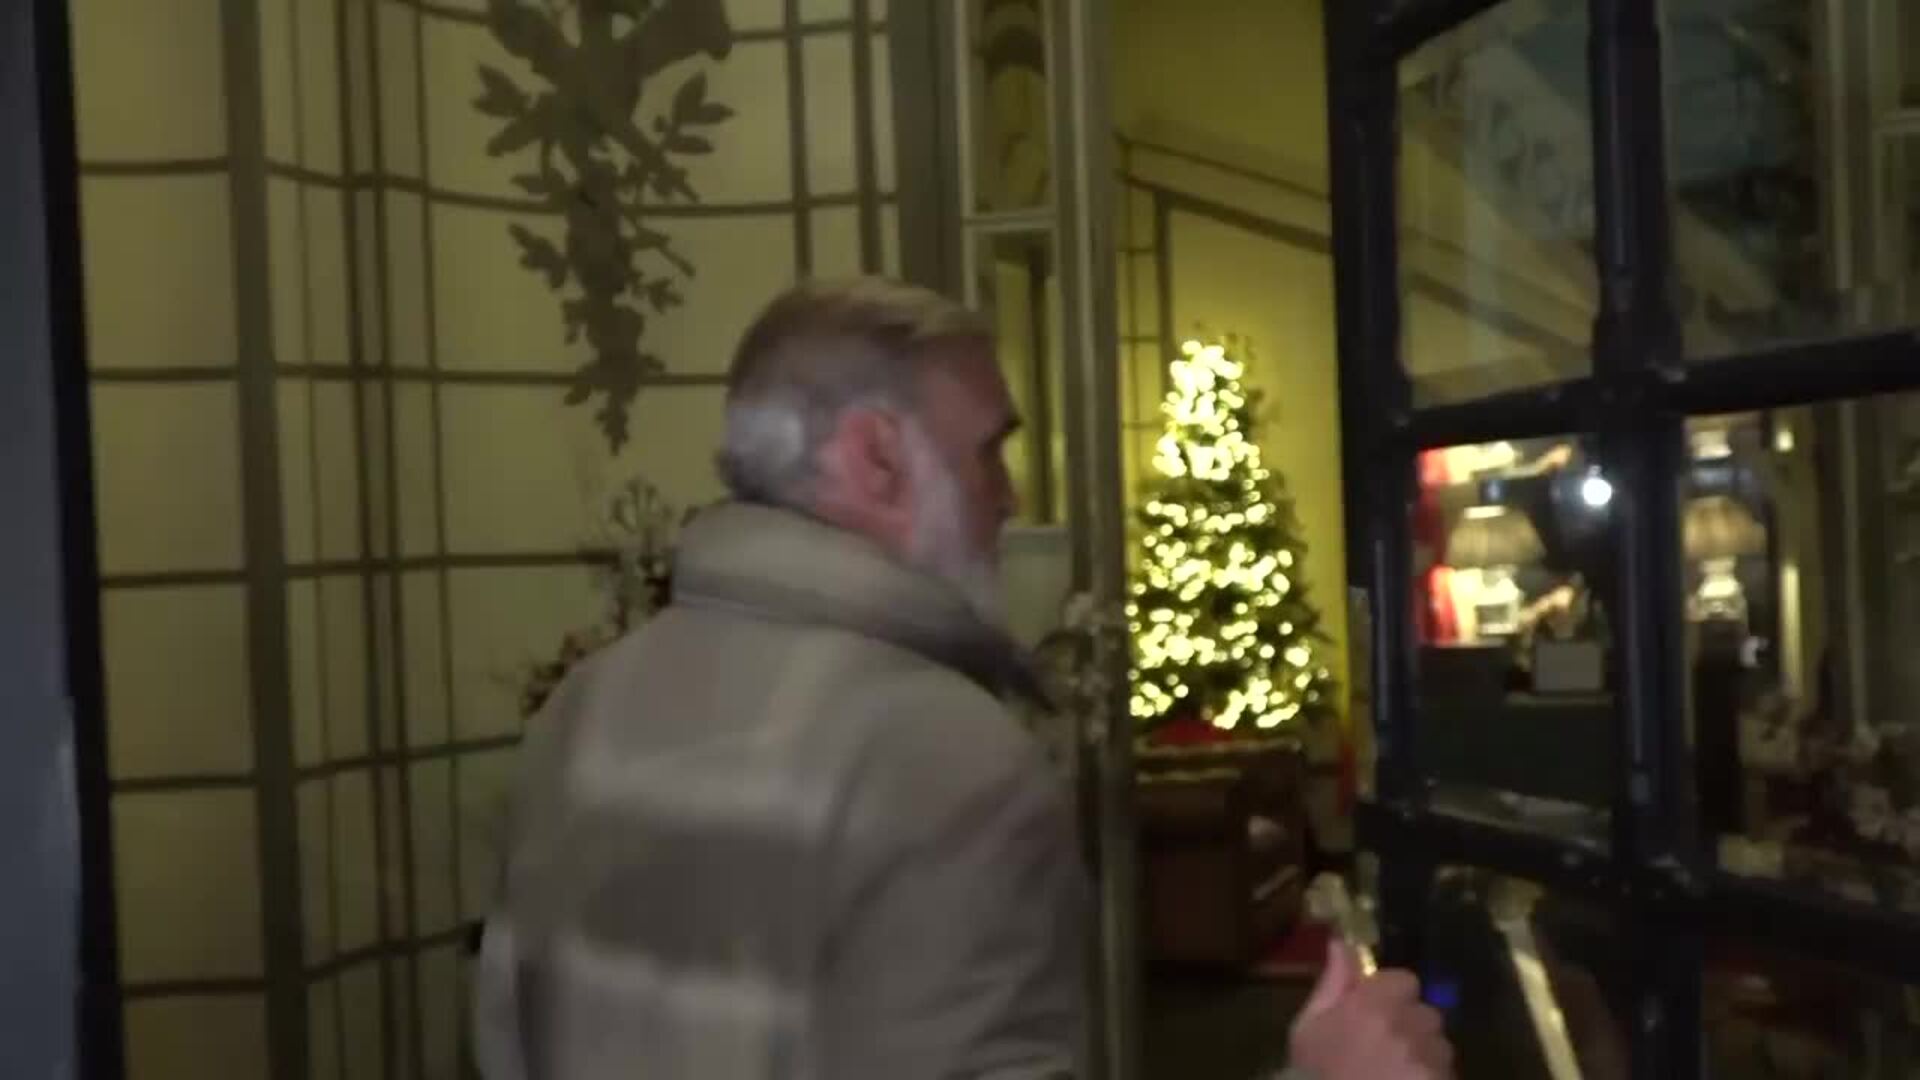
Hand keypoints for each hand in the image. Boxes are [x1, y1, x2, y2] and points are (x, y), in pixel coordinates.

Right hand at [1288, 941, 1452, 1079]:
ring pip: (1437, 1047)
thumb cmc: (1314, 1075)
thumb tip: (1342, 943)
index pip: (1403, 981)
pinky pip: (1443, 1075)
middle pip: (1424, 1014)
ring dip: (1422, 1058)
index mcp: (1374, 1004)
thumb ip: (1332, 984)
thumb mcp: (1309, 1029)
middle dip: (1409, 1028)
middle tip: (1382, 1052)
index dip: (1389, 997)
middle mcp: (1410, 1026)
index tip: (1372, 1015)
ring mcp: (1430, 1059)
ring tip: (1392, 1078)